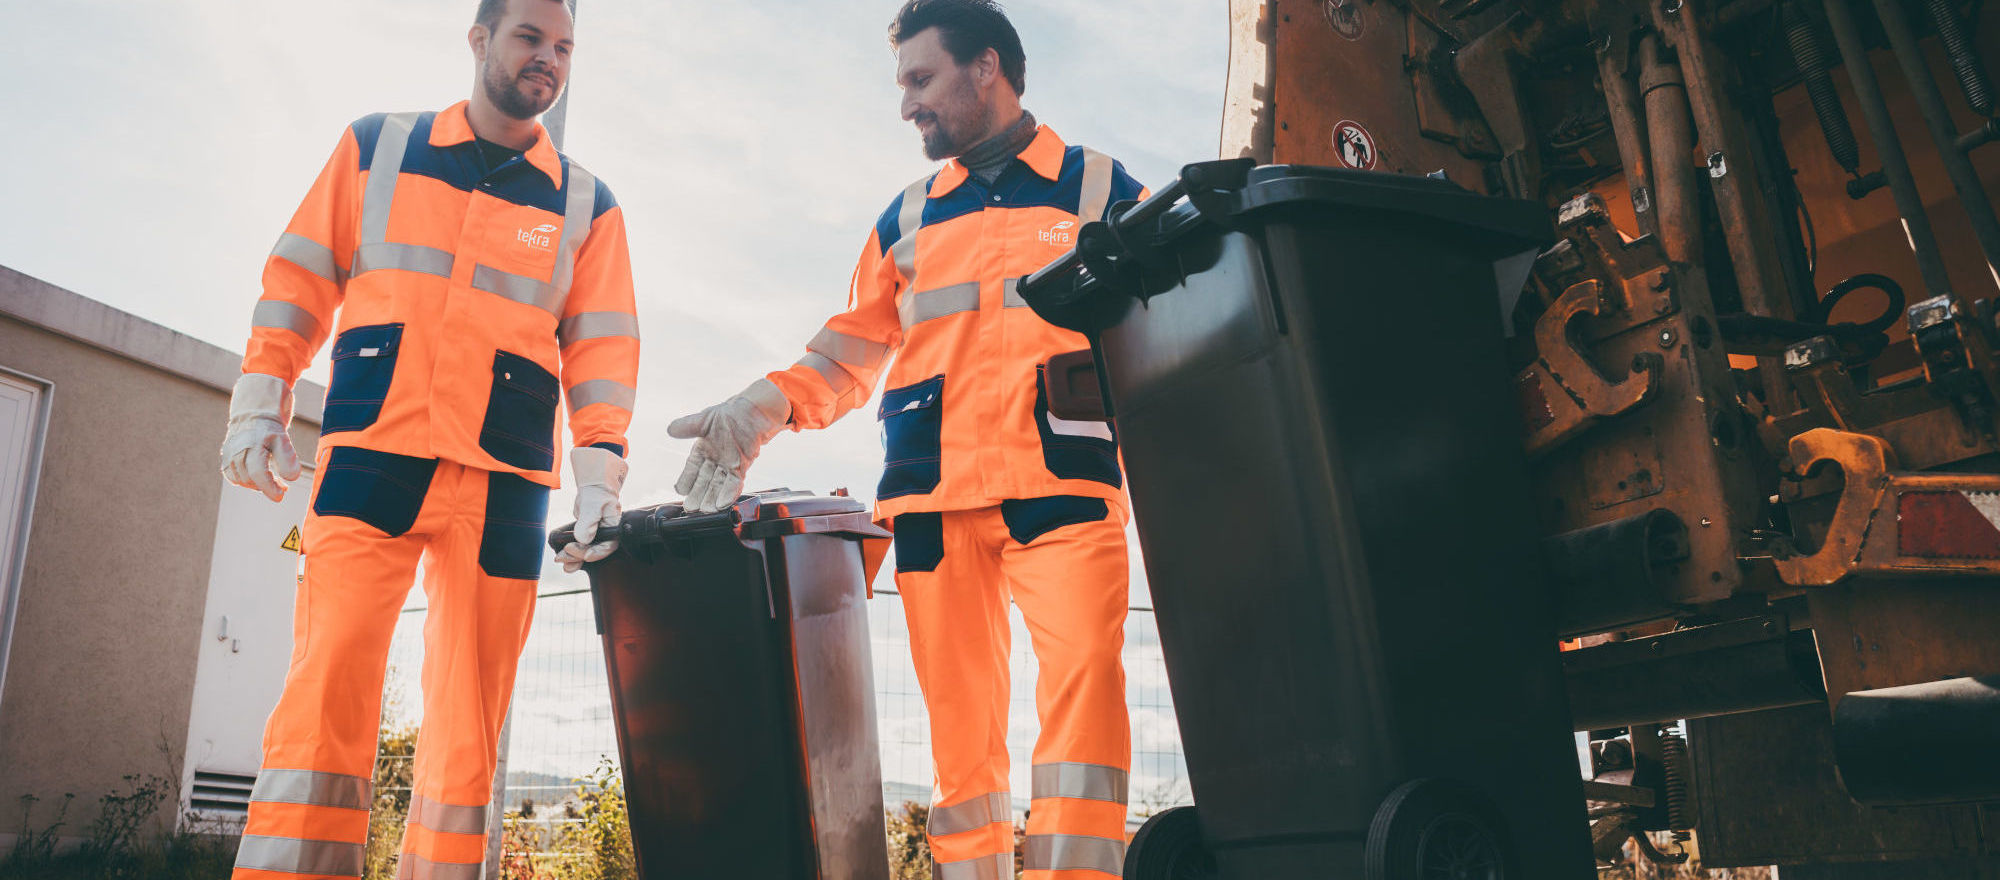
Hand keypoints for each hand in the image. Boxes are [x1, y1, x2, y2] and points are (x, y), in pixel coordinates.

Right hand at [220, 373, 301, 501]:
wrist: (253, 409)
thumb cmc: (270, 424)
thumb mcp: (283, 438)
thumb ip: (287, 458)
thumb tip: (290, 479)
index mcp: (252, 445)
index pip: (258, 474)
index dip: (270, 488)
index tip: (282, 495)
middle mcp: (237, 450)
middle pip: (250, 479)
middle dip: (267, 487)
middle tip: (283, 487)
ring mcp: (229, 454)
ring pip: (241, 480)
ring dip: (257, 485)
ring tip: (273, 481)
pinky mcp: (226, 456)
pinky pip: (232, 475)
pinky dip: (245, 480)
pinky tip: (258, 477)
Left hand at [556, 446, 627, 572]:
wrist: (593, 487)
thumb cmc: (598, 493)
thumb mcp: (594, 505)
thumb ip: (589, 522)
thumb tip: (583, 539)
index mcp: (613, 529)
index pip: (607, 546)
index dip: (596, 553)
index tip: (585, 555)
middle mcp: (605, 535)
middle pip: (594, 552)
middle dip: (579, 557)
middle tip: (564, 556)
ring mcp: (595, 536)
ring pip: (585, 552)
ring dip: (573, 558)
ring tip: (560, 560)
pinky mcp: (585, 536)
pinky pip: (578, 547)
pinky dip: (570, 554)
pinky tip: (561, 557)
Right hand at [666, 378, 790, 511]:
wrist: (752, 413)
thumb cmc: (728, 414)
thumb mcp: (704, 419)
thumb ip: (688, 426)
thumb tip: (670, 430)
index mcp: (702, 450)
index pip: (691, 468)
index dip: (686, 480)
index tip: (679, 491)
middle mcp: (714, 461)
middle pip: (704, 481)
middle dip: (698, 495)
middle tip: (691, 508)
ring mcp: (728, 465)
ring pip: (718, 485)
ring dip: (712, 498)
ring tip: (706, 510)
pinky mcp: (742, 467)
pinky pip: (735, 483)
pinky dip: (729, 493)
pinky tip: (723, 504)